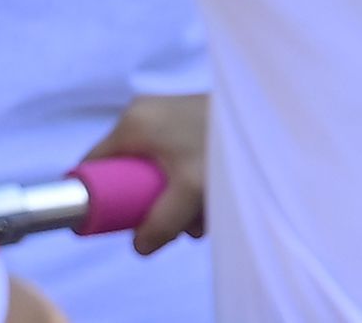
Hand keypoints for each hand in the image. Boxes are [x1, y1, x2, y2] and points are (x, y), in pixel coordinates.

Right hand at [77, 93, 209, 253]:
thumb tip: (139, 248)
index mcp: (132, 124)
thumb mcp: (188, 192)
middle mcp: (143, 114)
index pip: (94, 164)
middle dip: (150, 205)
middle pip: (129, 172)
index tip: (115, 223)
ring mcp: (166, 115)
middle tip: (175, 224)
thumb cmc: (220, 148)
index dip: (99, 197)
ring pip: (155, 169)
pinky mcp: (186, 119)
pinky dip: (187, 182)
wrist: (267, 117)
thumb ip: (160, 224)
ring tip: (202, 216)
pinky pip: (174, 158)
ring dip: (174, 199)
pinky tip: (210, 196)